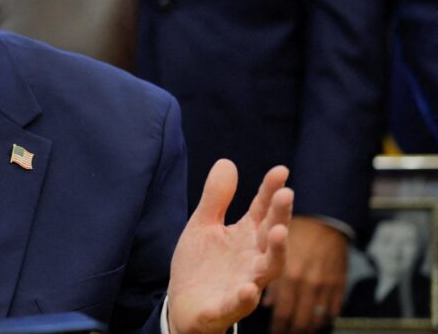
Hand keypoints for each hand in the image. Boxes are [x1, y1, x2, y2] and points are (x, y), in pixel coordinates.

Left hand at [167, 160, 293, 333]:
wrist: (183, 305)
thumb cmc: (201, 264)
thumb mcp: (203, 225)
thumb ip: (216, 198)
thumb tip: (227, 162)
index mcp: (246, 235)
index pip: (262, 209)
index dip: (271, 190)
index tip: (281, 170)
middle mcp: (252, 258)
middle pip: (271, 235)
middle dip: (280, 215)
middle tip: (286, 193)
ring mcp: (244, 282)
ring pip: (268, 269)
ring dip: (276, 251)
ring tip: (279, 232)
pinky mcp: (227, 307)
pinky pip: (240, 303)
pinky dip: (245, 296)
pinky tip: (249, 288)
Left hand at [263, 216, 347, 333]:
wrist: (323, 217)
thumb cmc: (294, 231)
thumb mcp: (272, 248)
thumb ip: (269, 274)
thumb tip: (268, 303)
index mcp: (287, 273)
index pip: (281, 311)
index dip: (277, 325)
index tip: (274, 331)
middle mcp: (306, 282)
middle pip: (299, 319)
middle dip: (291, 330)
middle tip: (285, 333)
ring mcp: (324, 284)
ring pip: (316, 317)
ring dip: (307, 326)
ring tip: (300, 331)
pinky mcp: (338, 282)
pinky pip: (332, 309)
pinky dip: (324, 317)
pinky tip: (317, 320)